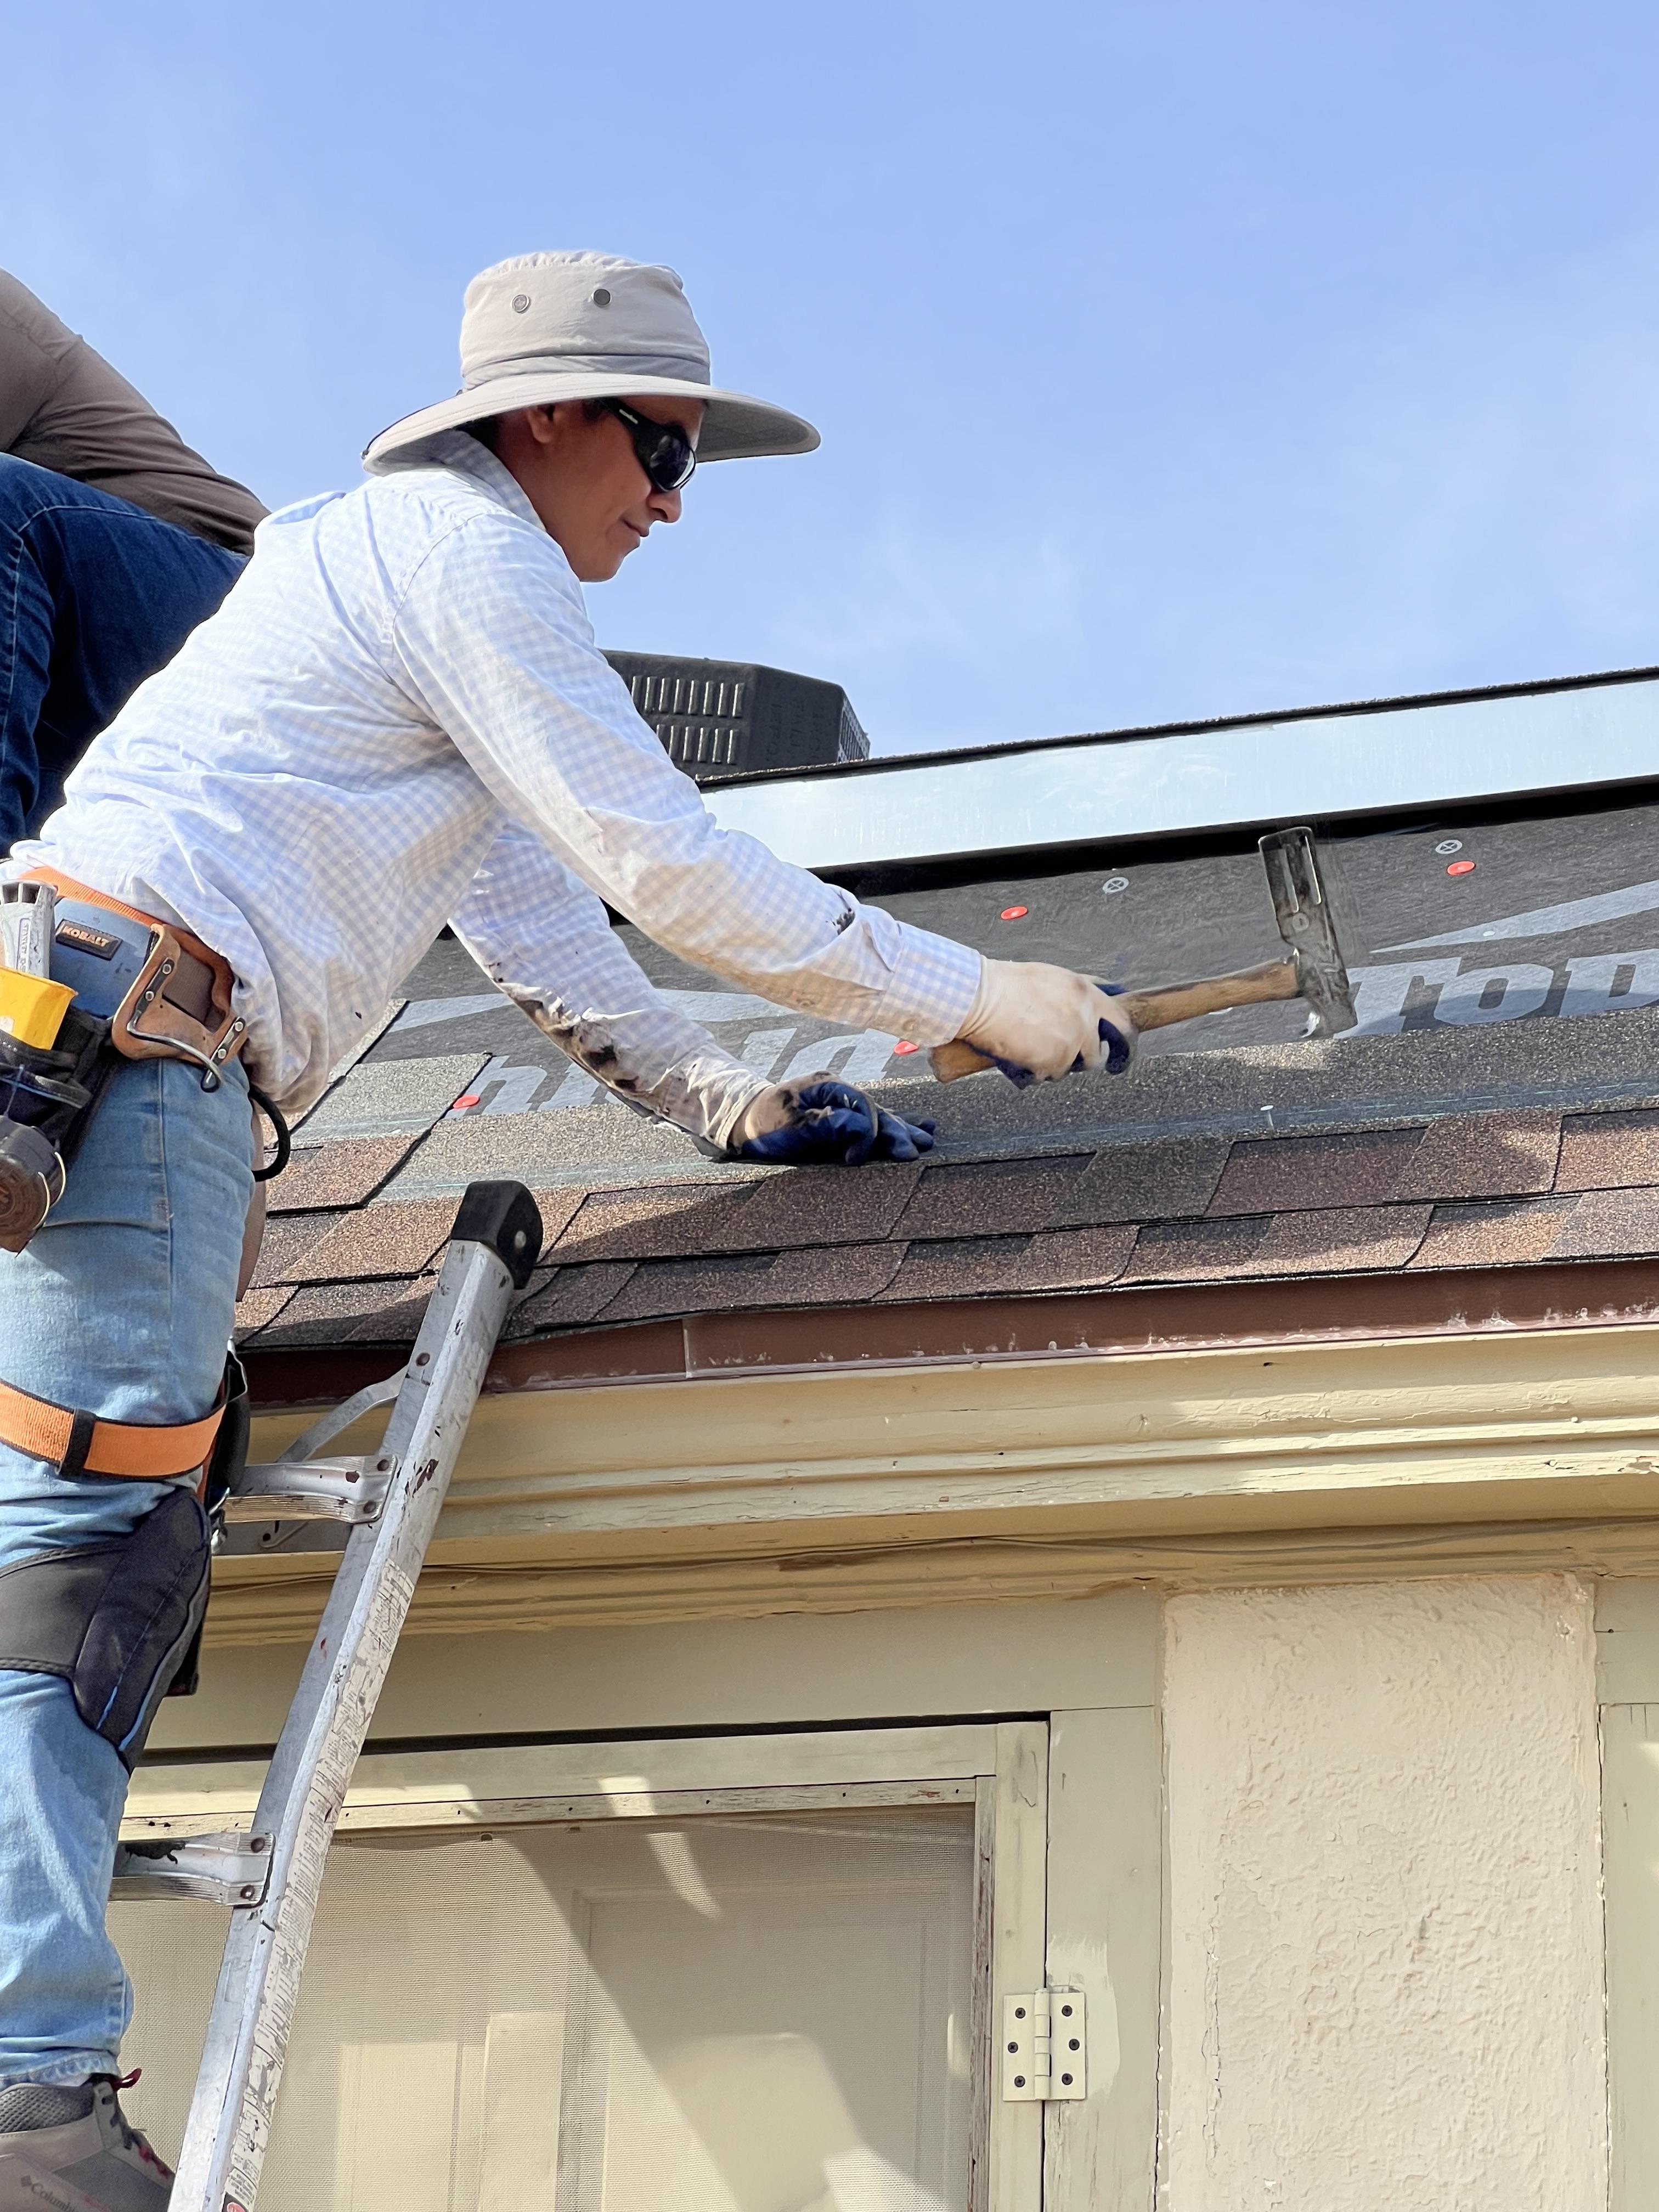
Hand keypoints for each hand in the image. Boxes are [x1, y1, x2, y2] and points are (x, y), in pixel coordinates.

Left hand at [732, 1077, 936, 1163]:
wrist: (744, 1120)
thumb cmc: (763, 1124)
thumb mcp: (788, 1125)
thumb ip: (825, 1125)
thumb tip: (860, 1127)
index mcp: (828, 1087)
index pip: (862, 1107)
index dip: (866, 1133)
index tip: (855, 1159)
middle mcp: (839, 1091)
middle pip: (877, 1111)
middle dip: (896, 1133)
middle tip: (913, 1154)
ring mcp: (842, 1103)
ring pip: (880, 1116)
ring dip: (902, 1130)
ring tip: (928, 1141)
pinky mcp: (841, 1117)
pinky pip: (873, 1122)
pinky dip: (895, 1127)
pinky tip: (920, 1128)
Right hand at [939, 960, 1136, 1086]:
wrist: (978, 998)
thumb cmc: (1003, 985)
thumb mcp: (1049, 979)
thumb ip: (1074, 994)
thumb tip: (1093, 1004)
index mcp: (1084, 992)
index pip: (1122, 1021)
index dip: (1124, 1041)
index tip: (1120, 1052)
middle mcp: (1083, 1018)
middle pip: (1095, 1054)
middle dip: (1079, 1060)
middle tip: (1060, 1057)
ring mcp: (1069, 1043)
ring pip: (1068, 1068)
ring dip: (1050, 1064)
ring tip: (1025, 1048)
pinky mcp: (1051, 1063)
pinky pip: (1045, 1077)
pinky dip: (1030, 1072)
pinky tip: (1013, 1055)